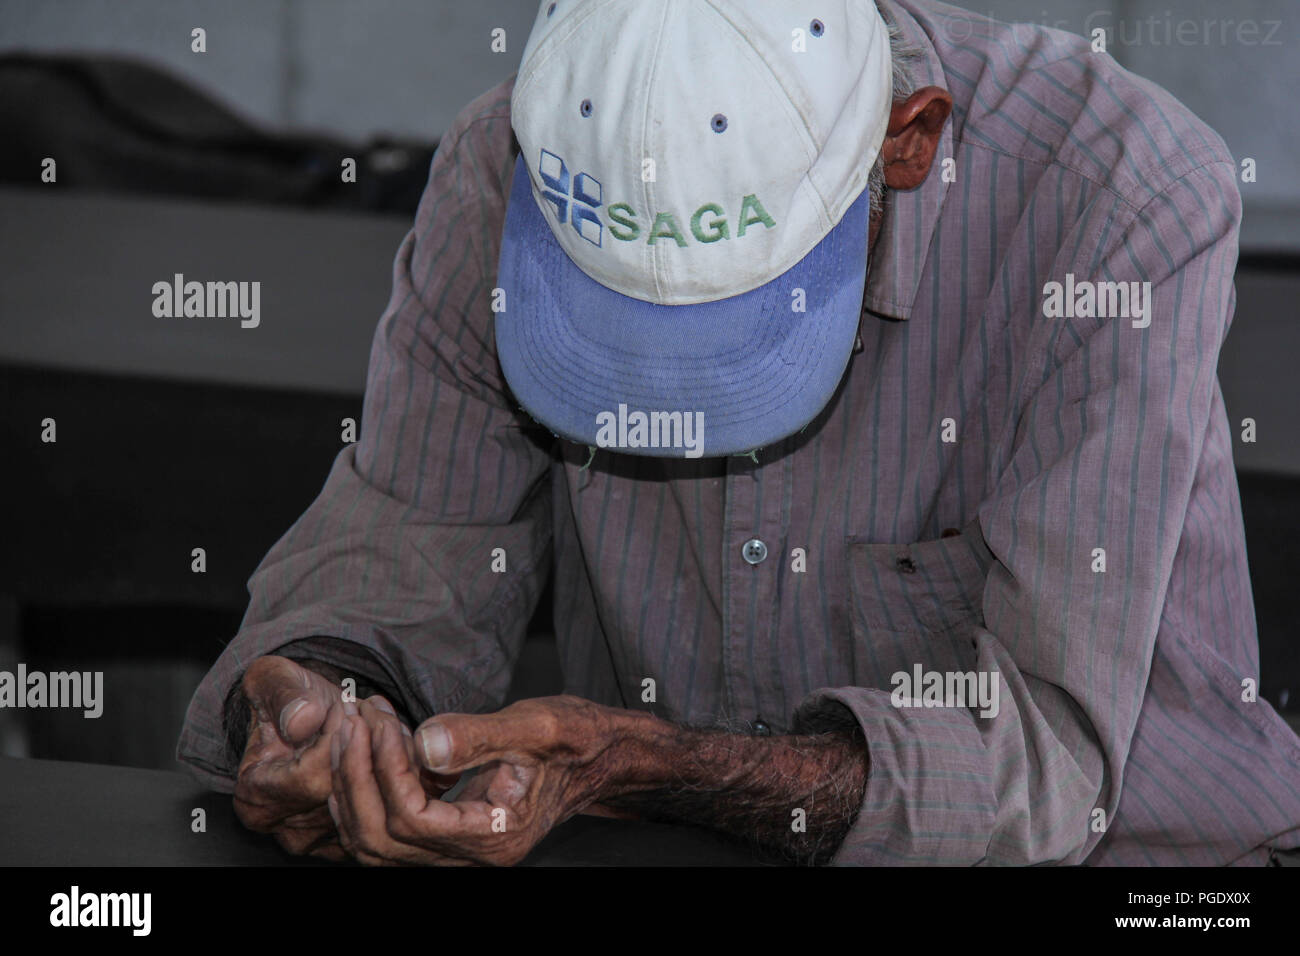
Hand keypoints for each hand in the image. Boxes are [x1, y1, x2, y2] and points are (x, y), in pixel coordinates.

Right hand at [231, 655, 431, 858]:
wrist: (299, 715)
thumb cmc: (283, 696)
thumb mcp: (272, 679)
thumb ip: (284, 696)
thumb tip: (303, 721)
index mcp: (256, 799)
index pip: (312, 777)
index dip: (337, 734)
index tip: (345, 703)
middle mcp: (289, 829)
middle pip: (349, 793)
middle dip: (373, 745)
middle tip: (375, 707)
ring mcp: (324, 837)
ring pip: (376, 801)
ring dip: (392, 755)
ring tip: (383, 717)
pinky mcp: (355, 834)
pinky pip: (390, 806)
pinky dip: (400, 771)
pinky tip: (395, 739)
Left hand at [329, 695, 623, 865]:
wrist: (601, 755)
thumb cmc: (576, 739)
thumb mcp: (536, 726)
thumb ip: (478, 736)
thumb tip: (423, 742)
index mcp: (495, 835)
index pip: (413, 819)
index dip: (385, 770)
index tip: (379, 721)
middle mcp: (473, 855)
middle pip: (383, 841)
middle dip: (357, 778)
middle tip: (351, 721)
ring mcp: (459, 849)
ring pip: (377, 844)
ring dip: (354, 787)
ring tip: (351, 731)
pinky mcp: (449, 833)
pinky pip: (390, 830)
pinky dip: (368, 793)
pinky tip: (369, 748)